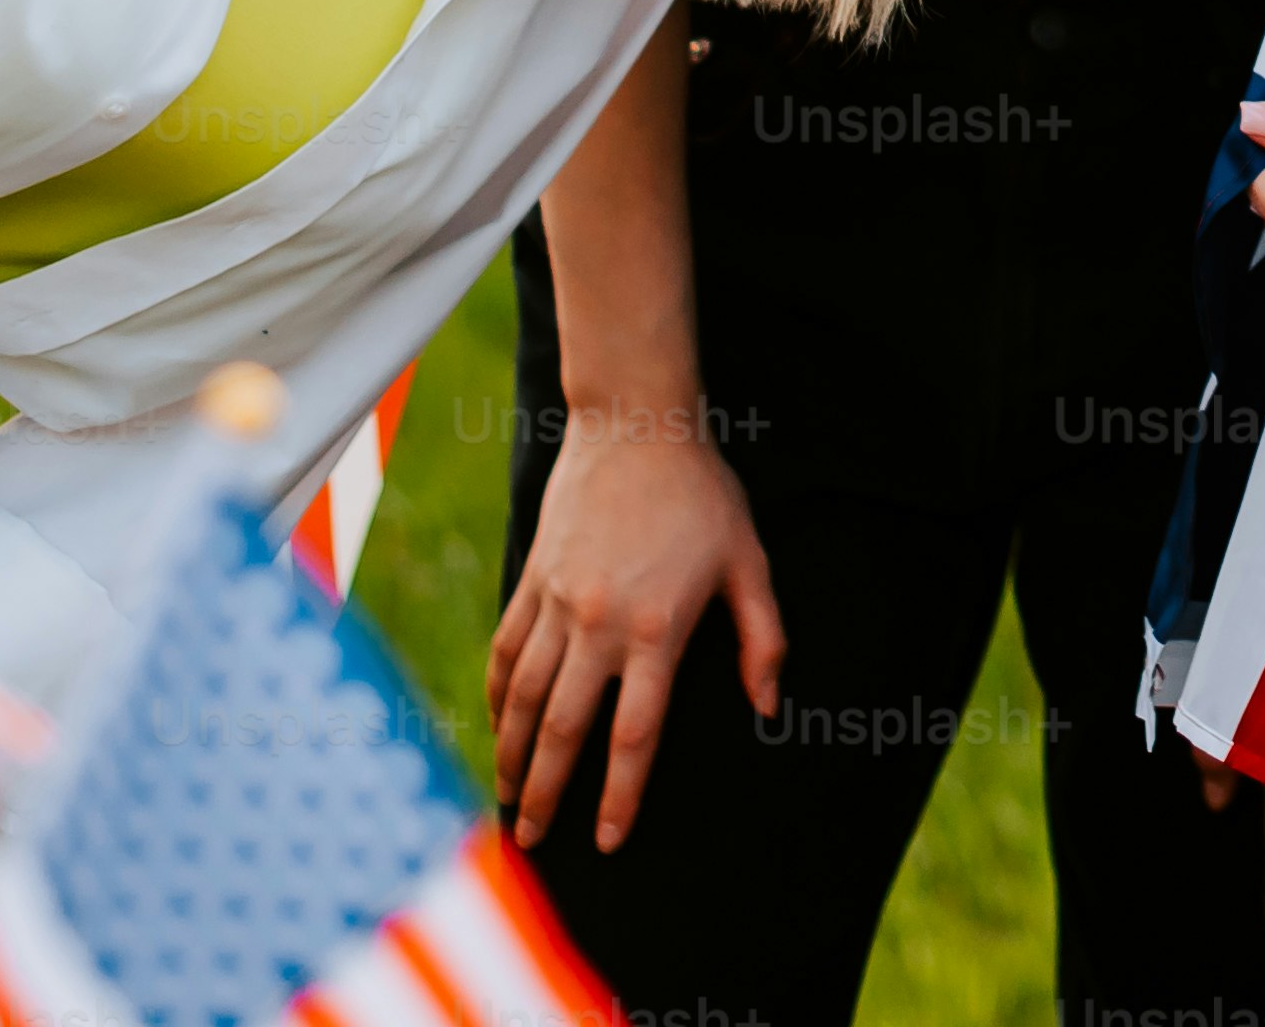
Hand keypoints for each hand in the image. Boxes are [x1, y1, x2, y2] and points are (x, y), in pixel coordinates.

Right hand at [488, 405, 782, 852]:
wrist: (636, 422)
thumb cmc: (702, 493)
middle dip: (547, 793)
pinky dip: (497, 694)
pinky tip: (497, 724)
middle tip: (532, 842)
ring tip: (508, 798)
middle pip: (565, 730)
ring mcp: (558, 602)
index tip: (607, 839)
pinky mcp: (533, 578)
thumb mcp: (749, 561)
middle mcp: (599, 625)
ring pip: (525, 697)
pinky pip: (506, 649)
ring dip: (513, 754)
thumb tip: (767, 706)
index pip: (634, 734)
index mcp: (657, 630)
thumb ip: (763, 638)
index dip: (619, 794)